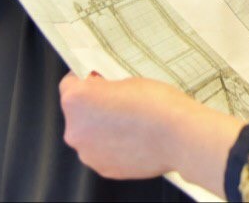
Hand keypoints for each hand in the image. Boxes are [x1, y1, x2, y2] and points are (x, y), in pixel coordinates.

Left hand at [60, 73, 240, 188]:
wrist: (179, 135)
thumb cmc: (157, 104)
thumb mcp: (126, 80)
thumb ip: (104, 88)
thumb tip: (101, 93)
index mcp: (76, 100)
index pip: (69, 84)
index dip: (85, 80)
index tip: (96, 81)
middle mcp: (75, 129)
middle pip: (77, 113)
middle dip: (93, 107)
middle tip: (118, 102)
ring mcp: (88, 152)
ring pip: (90, 135)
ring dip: (102, 128)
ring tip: (129, 122)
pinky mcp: (103, 168)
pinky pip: (102, 152)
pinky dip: (113, 146)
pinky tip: (133, 137)